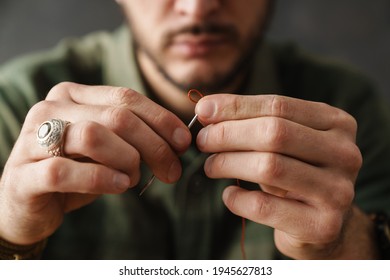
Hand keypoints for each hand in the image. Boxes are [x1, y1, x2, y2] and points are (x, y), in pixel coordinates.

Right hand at [0, 82, 190, 244]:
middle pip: (116, 117)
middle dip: (154, 145)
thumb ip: (134, 137)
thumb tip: (179, 139)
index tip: (183, 142)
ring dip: (127, 160)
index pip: (126, 97)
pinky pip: (65, 171)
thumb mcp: (108, 148)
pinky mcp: (23, 174)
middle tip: (172, 170)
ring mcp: (31, 139)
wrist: (29, 202)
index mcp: (73, 96)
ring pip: (92, 136)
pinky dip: (100, 179)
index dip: (161, 119)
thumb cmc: (76, 171)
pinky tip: (119, 186)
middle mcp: (50, 109)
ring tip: (134, 178)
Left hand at [195, 94, 366, 258]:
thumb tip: (206, 109)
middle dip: (227, 134)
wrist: (322, 222)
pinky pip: (264, 207)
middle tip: (202, 141)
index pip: (278, 105)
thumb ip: (252, 122)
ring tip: (211, 166)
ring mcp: (337, 191)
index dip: (235, 106)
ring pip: (269, 167)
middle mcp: (344, 154)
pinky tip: (228, 195)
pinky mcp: (322, 225)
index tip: (203, 111)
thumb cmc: (295, 173)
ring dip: (227, 163)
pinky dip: (236, 199)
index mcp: (337, 123)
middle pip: (274, 133)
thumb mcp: (283, 143)